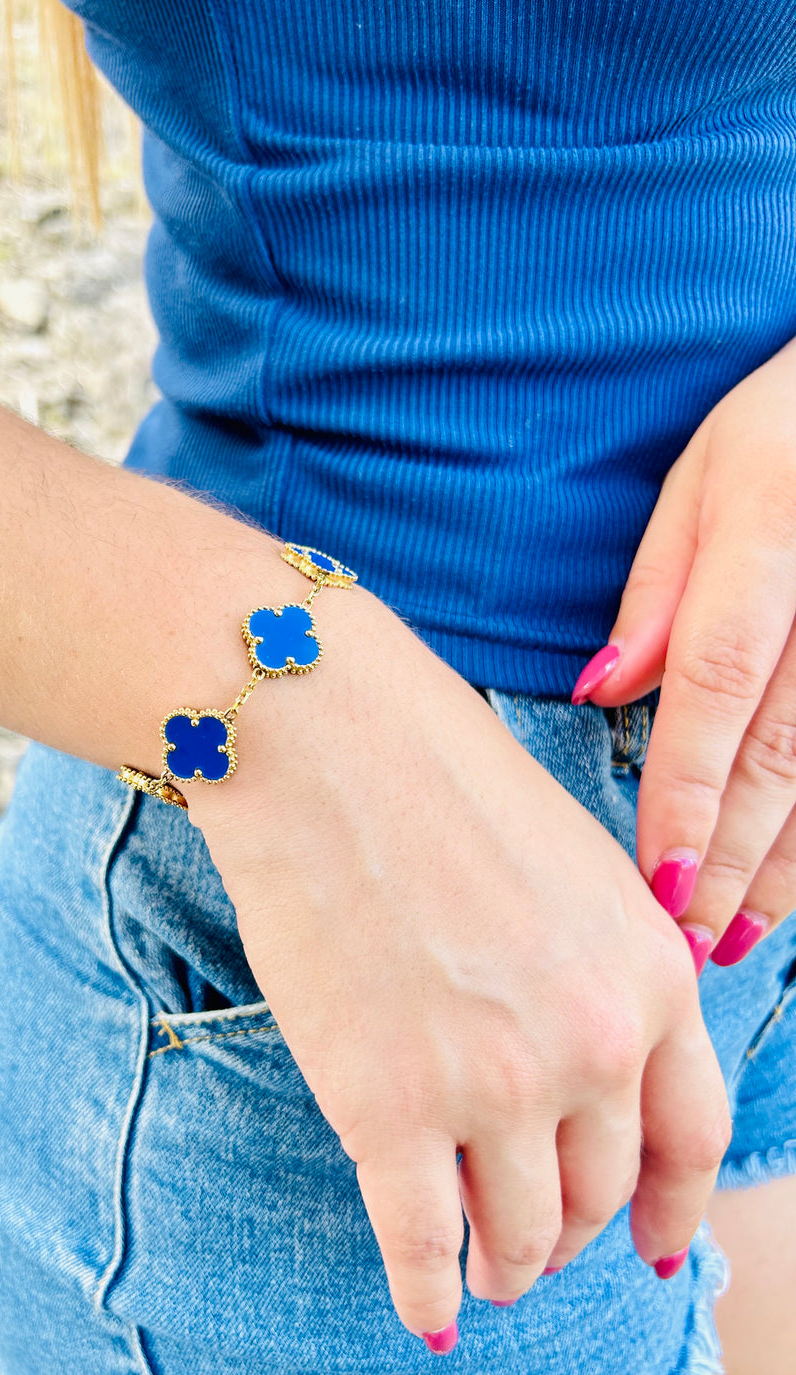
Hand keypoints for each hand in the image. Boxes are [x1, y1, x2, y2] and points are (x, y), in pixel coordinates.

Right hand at [185, 588, 728, 1347]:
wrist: (326, 741)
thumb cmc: (439, 779)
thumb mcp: (573, 868)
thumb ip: (602, 973)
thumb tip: (585, 1073)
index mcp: (650, 974)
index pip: (690, 1136)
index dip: (669, 1206)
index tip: (647, 1241)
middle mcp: (593, 1043)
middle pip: (599, 1193)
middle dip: (572, 1235)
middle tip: (535, 1246)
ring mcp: (493, 1083)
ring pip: (519, 1233)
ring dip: (505, 1268)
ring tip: (483, 1274)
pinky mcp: (387, 1106)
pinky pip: (419, 1243)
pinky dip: (426, 1289)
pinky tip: (424, 1308)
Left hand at [572, 336, 795, 969]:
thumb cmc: (788, 427)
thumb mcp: (708, 475)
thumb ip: (660, 588)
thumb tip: (601, 691)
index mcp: (769, 549)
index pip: (718, 692)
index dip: (690, 793)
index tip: (657, 878)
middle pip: (782, 755)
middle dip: (730, 860)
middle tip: (682, 942)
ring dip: (787, 871)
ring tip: (735, 938)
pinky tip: (792, 887)